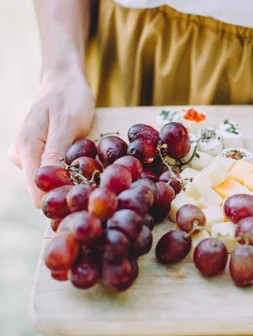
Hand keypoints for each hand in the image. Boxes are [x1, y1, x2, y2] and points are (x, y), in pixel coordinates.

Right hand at [9, 67, 94, 205]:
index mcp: (25, 150)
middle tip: (93, 181)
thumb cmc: (69, 99)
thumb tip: (51, 183)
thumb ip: (56, 153)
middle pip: (43, 190)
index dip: (61, 199)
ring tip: (88, 166)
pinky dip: (68, 170)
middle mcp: (20, 156)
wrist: (63, 81)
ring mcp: (26, 156)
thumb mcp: (67, 125)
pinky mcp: (35, 154)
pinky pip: (52, 171)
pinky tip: (80, 161)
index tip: (85, 198)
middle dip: (67, 188)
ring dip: (69, 178)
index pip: (37, 192)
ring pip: (48, 181)